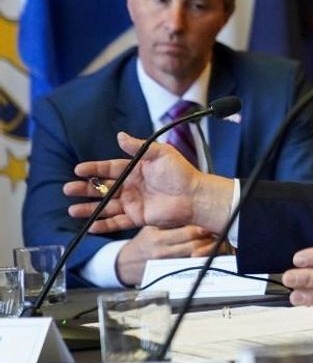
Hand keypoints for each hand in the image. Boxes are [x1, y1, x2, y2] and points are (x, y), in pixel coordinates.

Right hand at [65, 132, 234, 233]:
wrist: (195, 195)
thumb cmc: (182, 173)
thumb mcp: (161, 153)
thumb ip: (139, 147)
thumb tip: (120, 136)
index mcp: (136, 169)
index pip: (109, 168)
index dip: (93, 168)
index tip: (78, 169)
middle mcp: (132, 186)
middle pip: (103, 188)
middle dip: (85, 189)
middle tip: (68, 189)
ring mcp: (134, 202)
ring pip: (106, 206)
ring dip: (89, 209)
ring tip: (72, 209)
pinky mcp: (139, 217)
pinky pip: (117, 222)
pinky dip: (104, 225)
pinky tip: (90, 226)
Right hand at [115, 225, 221, 285]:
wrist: (124, 266)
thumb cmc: (141, 245)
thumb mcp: (150, 229)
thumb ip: (168, 222)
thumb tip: (192, 213)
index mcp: (158, 238)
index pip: (187, 232)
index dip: (202, 228)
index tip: (210, 224)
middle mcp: (163, 253)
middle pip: (195, 246)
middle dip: (209, 240)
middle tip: (217, 234)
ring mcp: (167, 265)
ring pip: (195, 258)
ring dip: (208, 251)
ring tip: (216, 244)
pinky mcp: (169, 274)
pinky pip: (190, 268)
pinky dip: (200, 261)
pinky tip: (206, 256)